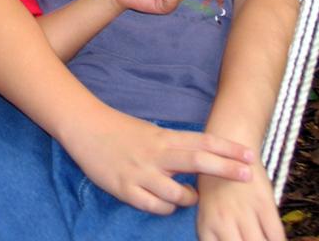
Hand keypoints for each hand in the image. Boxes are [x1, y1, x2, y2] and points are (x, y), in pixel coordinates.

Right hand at [63, 105, 251, 214]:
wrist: (86, 127)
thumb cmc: (121, 130)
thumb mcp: (151, 133)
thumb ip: (174, 147)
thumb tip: (202, 160)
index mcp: (163, 137)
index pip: (201, 142)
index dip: (227, 148)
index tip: (249, 154)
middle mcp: (156, 154)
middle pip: (197, 162)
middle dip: (225, 168)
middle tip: (247, 174)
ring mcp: (141, 173)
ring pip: (177, 194)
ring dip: (190, 199)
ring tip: (192, 198)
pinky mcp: (126, 189)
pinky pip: (155, 206)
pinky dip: (165, 208)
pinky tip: (166, 204)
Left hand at [197, 160, 284, 239]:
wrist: (228, 144)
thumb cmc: (215, 185)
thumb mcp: (208, 212)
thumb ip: (215, 236)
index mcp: (206, 227)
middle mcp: (223, 222)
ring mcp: (244, 212)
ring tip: (258, 239)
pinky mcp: (263, 203)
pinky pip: (276, 236)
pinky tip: (274, 239)